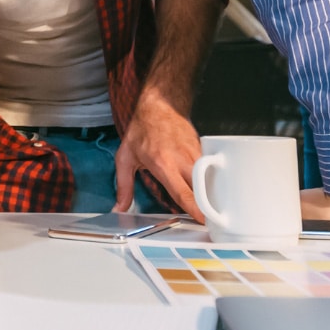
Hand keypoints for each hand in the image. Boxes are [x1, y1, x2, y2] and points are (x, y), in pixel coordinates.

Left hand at [114, 90, 203, 222]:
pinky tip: (205, 191)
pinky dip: (208, 183)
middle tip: (209, 224)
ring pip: (208, 181)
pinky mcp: (203, 151)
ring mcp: (196, 155)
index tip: (204, 222)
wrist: (161, 105)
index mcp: (163, 164)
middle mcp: (183, 161)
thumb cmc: (142, 130)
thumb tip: (119, 208)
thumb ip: (124, 185)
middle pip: (201, 190)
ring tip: (210, 211)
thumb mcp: (125, 157)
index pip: (183, 192)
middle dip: (207, 208)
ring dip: (209, 196)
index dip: (195, 209)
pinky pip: (208, 171)